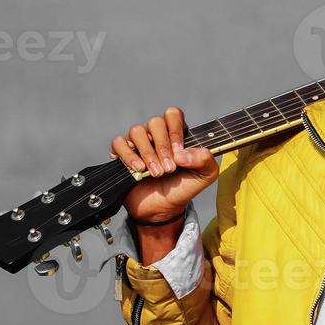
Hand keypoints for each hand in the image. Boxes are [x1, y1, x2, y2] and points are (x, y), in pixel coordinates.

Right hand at [111, 106, 218, 224]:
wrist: (162, 209)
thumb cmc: (181, 188)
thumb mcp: (205, 176)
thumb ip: (206, 160)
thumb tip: (183, 153)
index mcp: (175, 133)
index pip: (173, 115)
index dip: (175, 131)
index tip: (179, 154)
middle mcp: (155, 134)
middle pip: (155, 122)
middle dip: (163, 147)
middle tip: (169, 169)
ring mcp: (137, 143)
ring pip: (137, 131)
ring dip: (148, 153)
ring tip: (156, 173)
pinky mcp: (121, 153)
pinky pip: (119, 143)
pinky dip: (129, 155)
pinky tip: (138, 169)